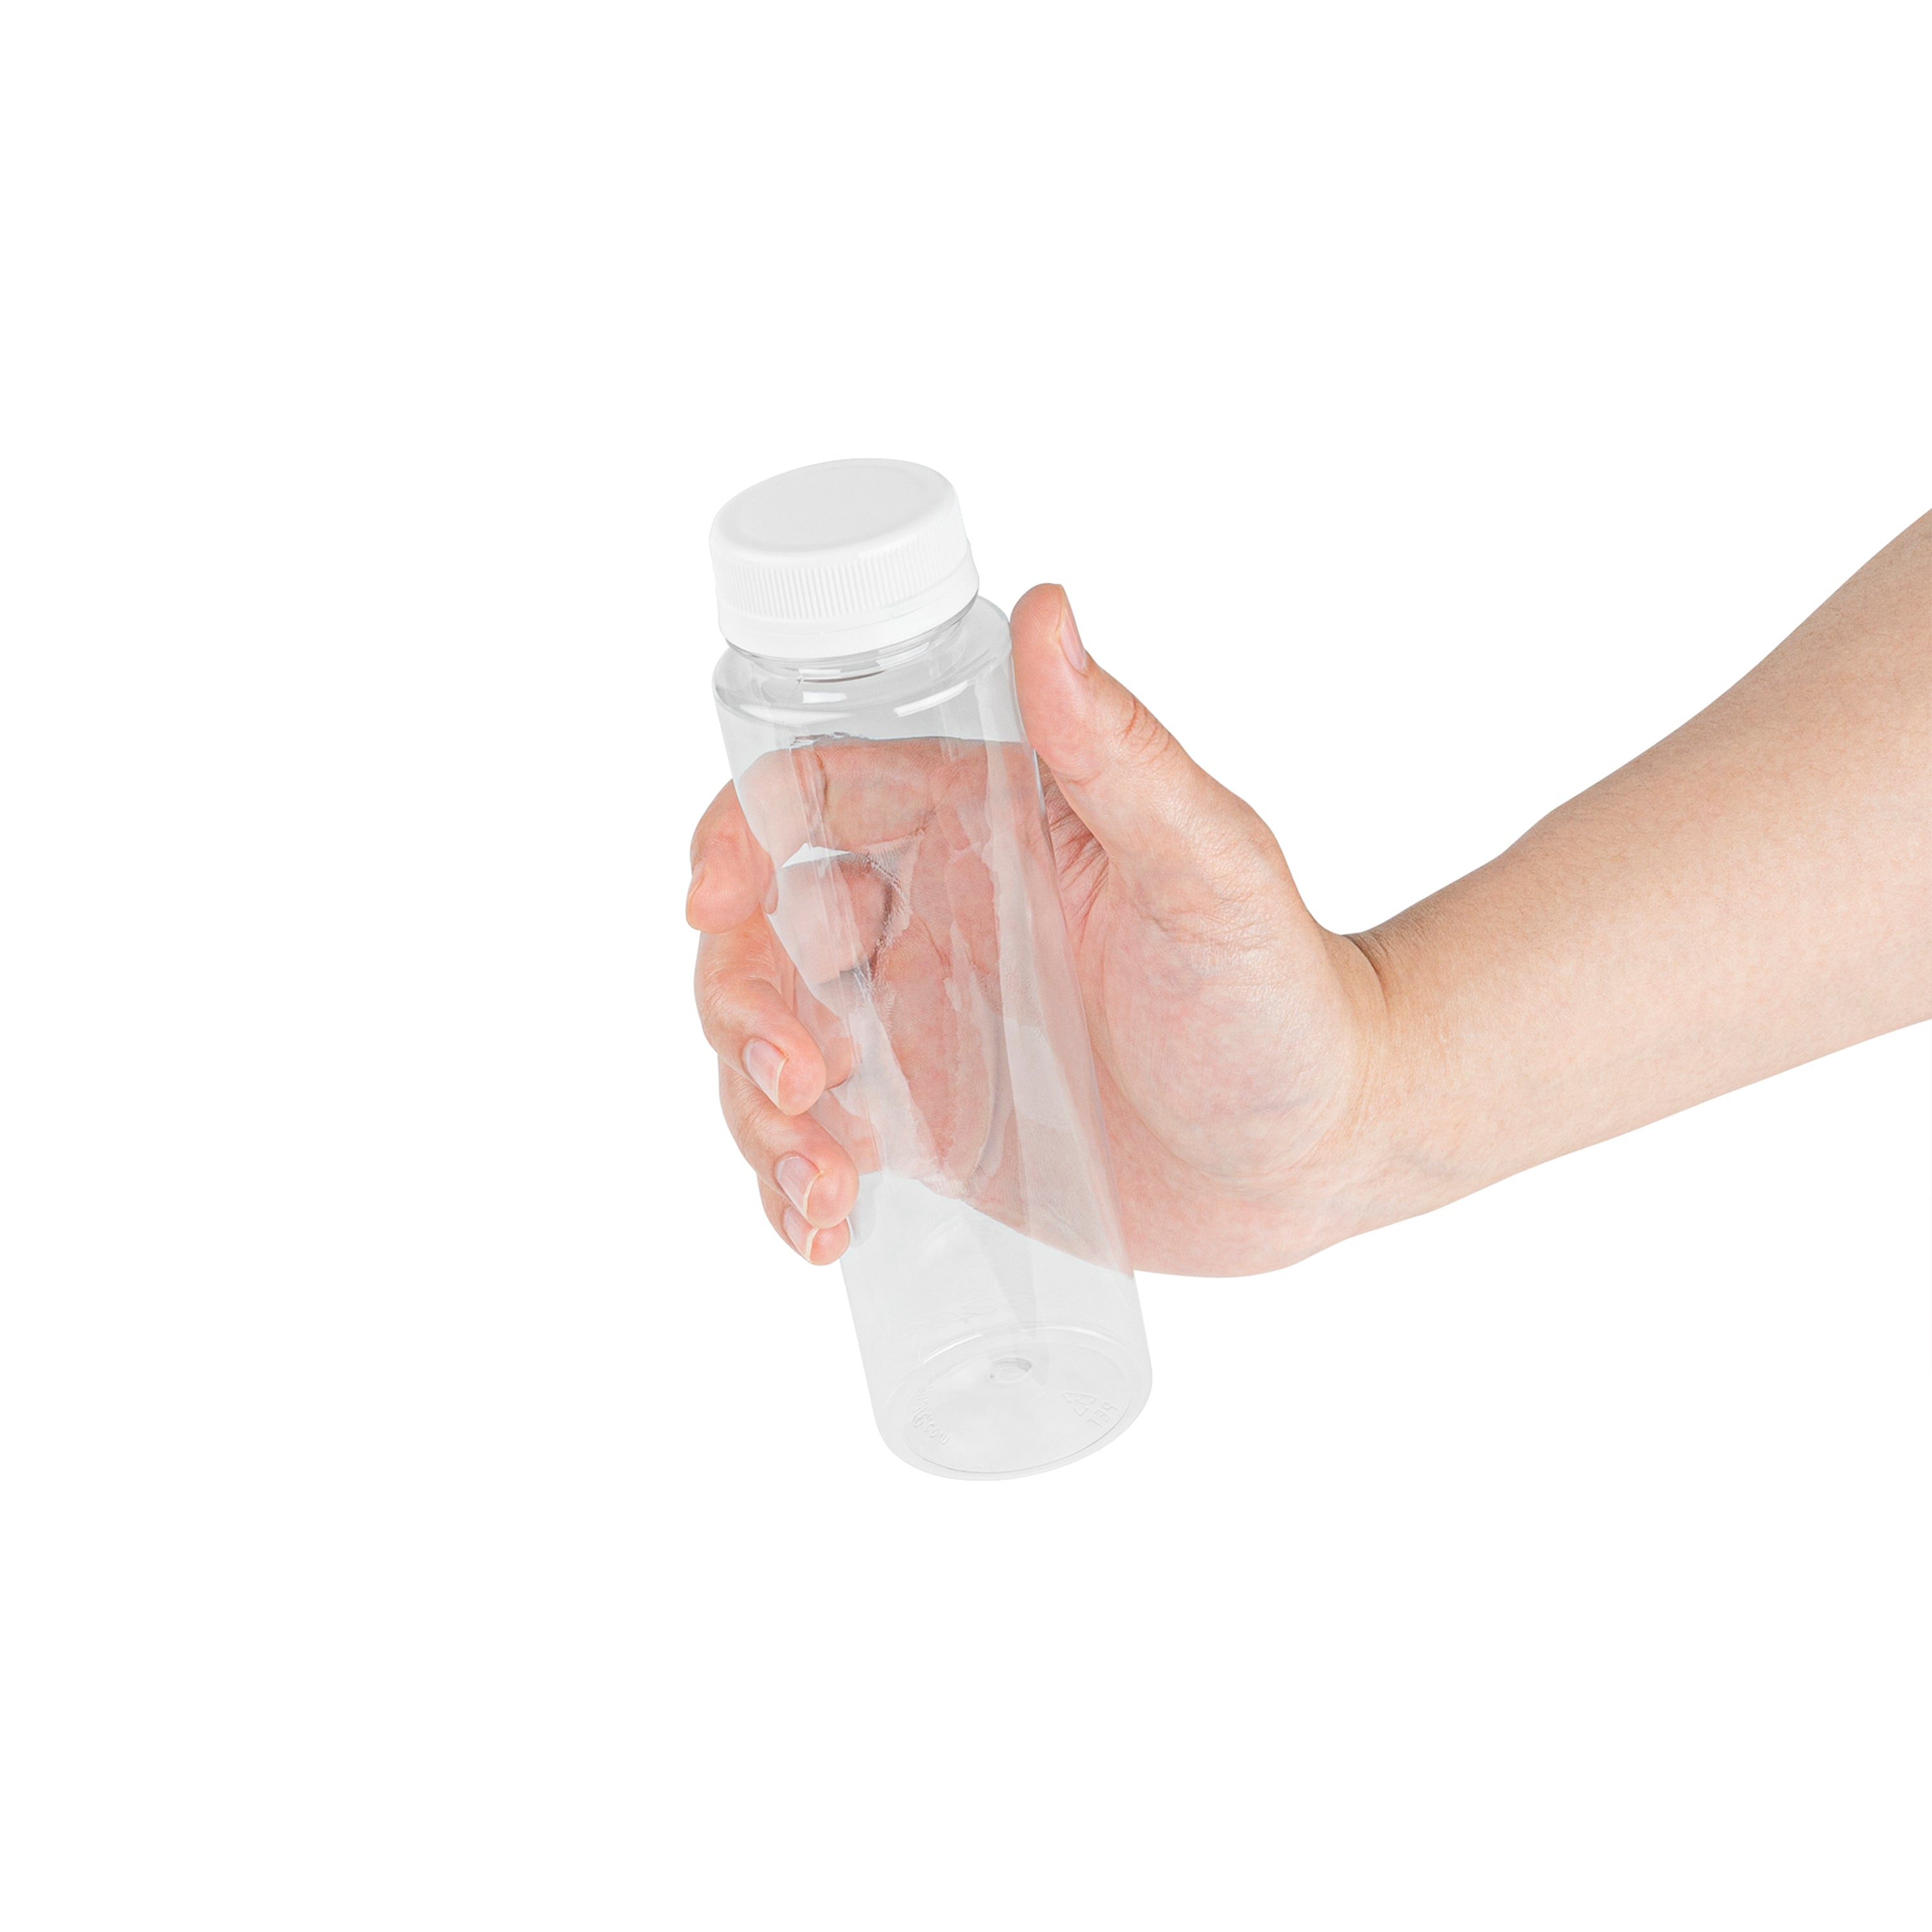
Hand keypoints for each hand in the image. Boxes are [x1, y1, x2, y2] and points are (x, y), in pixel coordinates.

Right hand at [687, 586, 1391, 1273]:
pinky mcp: (928, 1123)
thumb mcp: (1209, 871)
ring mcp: (921, 1024)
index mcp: (977, 827)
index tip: (712, 900)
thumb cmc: (1281, 996)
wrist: (1323, 1152)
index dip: (735, 838)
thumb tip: (1049, 611)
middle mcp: (932, 916)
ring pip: (771, 1044)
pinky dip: (789, 1177)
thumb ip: (1121, 755)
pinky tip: (818, 1226)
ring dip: (757, 1112)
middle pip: (765, 935)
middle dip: (743, 1005)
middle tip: (799, 1084)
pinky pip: (816, 1137)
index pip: (811, 801)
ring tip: (821, 1187)